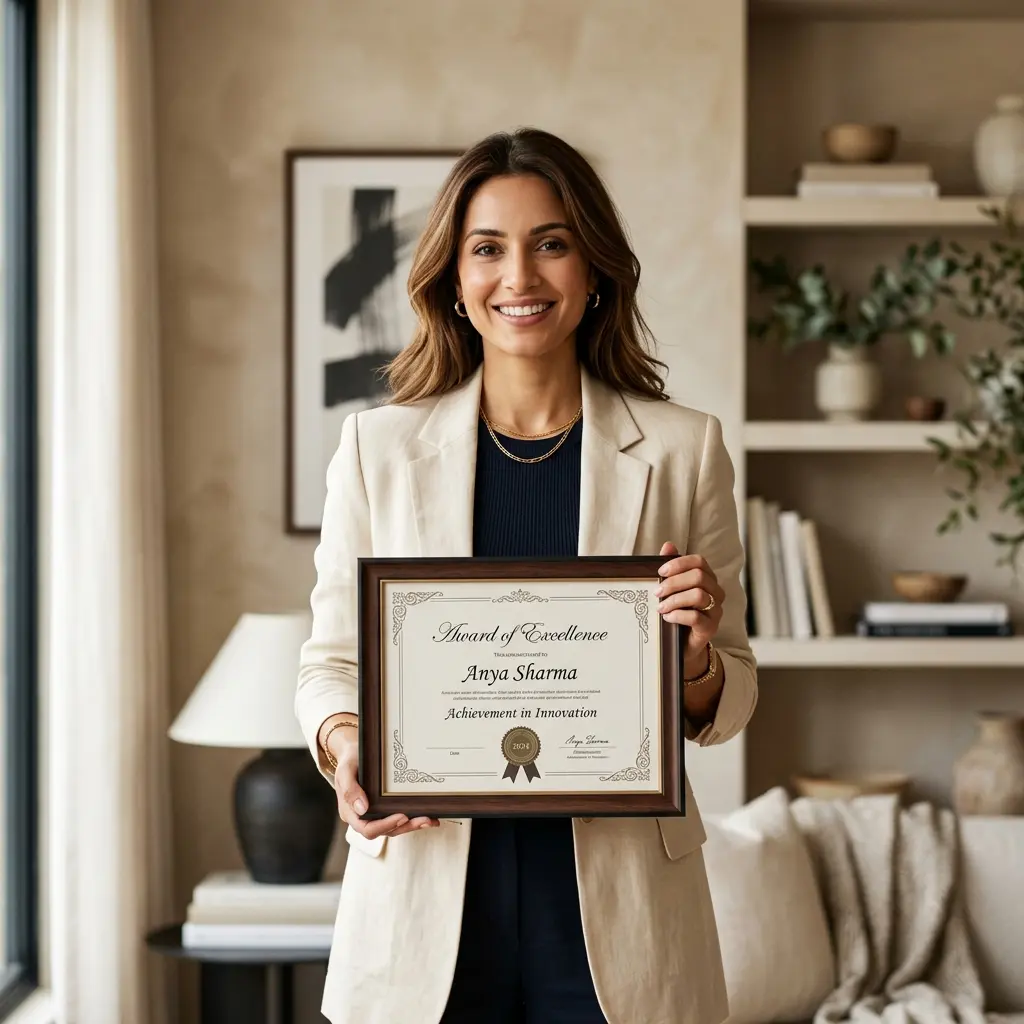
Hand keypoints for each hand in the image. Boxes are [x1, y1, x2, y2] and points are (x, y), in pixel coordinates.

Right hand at [327, 722, 438, 838]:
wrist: (353, 752)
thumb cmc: (350, 760)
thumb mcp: (345, 771)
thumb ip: (350, 790)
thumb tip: (362, 808)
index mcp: (350, 812)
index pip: (367, 829)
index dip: (385, 826)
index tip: (401, 816)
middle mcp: (362, 817)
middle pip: (384, 831)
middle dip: (405, 826)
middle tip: (423, 819)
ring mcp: (374, 814)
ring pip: (394, 827)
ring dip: (412, 825)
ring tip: (429, 820)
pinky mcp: (384, 809)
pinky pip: (398, 818)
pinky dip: (413, 819)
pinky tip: (429, 818)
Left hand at [655, 542, 724, 674]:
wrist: (681, 645)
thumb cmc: (677, 612)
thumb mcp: (671, 589)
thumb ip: (671, 568)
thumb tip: (668, 545)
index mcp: (707, 579)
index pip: (699, 561)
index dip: (679, 563)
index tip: (660, 572)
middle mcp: (716, 592)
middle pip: (699, 577)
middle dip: (674, 582)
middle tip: (657, 592)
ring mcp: (715, 611)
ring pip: (699, 595)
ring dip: (675, 599)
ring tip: (660, 607)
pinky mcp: (711, 628)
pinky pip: (696, 617)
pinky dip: (678, 615)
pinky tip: (667, 617)